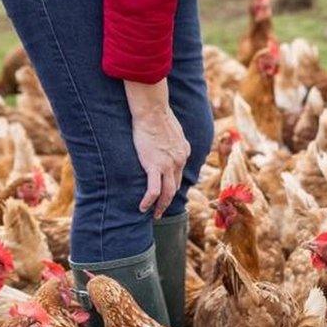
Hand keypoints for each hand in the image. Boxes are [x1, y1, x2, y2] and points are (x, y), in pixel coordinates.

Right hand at [125, 79, 190, 218]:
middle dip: (169, 199)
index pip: (179, 173)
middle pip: (175, 186)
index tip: (166, 191)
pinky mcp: (154, 166)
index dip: (173, 184)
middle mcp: (179, 160)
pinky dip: (149, 201)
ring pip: (167, 193)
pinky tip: (143, 207)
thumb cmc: (158, 115)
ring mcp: (168, 165)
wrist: (152, 111)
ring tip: (155, 215)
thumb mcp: (172, 128)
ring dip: (161, 207)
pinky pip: (153, 190)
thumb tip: (168, 141)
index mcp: (183, 151)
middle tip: (162, 209)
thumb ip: (172, 139)